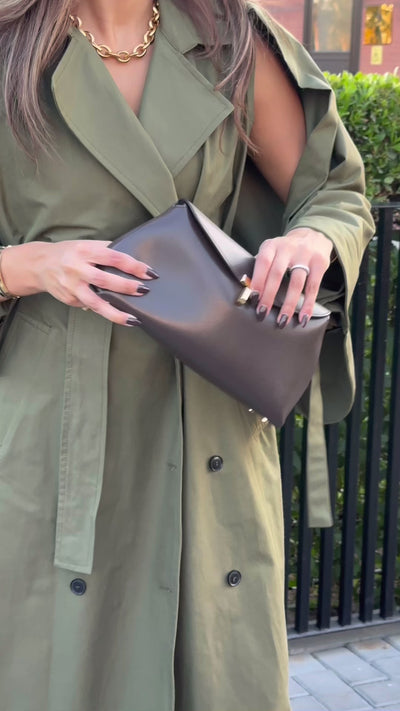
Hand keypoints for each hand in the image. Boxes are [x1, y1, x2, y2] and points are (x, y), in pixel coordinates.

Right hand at [1, 240, 157, 325]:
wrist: (40, 264)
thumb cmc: (71, 253)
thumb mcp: (87, 245)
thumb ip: (107, 250)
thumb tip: (134, 258)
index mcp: (85, 250)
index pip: (114, 257)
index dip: (133, 266)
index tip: (150, 273)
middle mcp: (77, 268)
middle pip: (105, 280)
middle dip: (126, 287)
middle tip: (145, 291)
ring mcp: (72, 286)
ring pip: (96, 302)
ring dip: (116, 312)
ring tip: (133, 319)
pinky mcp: (70, 299)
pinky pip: (91, 306)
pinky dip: (105, 311)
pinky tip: (119, 315)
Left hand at [251, 227, 332, 326]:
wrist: (313, 235)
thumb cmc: (285, 250)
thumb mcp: (271, 251)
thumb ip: (261, 267)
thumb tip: (247, 287)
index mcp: (272, 245)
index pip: (263, 262)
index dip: (257, 280)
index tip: (253, 298)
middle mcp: (288, 248)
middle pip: (277, 274)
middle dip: (269, 296)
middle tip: (262, 313)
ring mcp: (305, 255)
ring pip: (296, 283)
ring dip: (288, 304)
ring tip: (282, 321)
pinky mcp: (320, 264)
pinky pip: (313, 288)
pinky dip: (308, 305)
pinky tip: (303, 318)